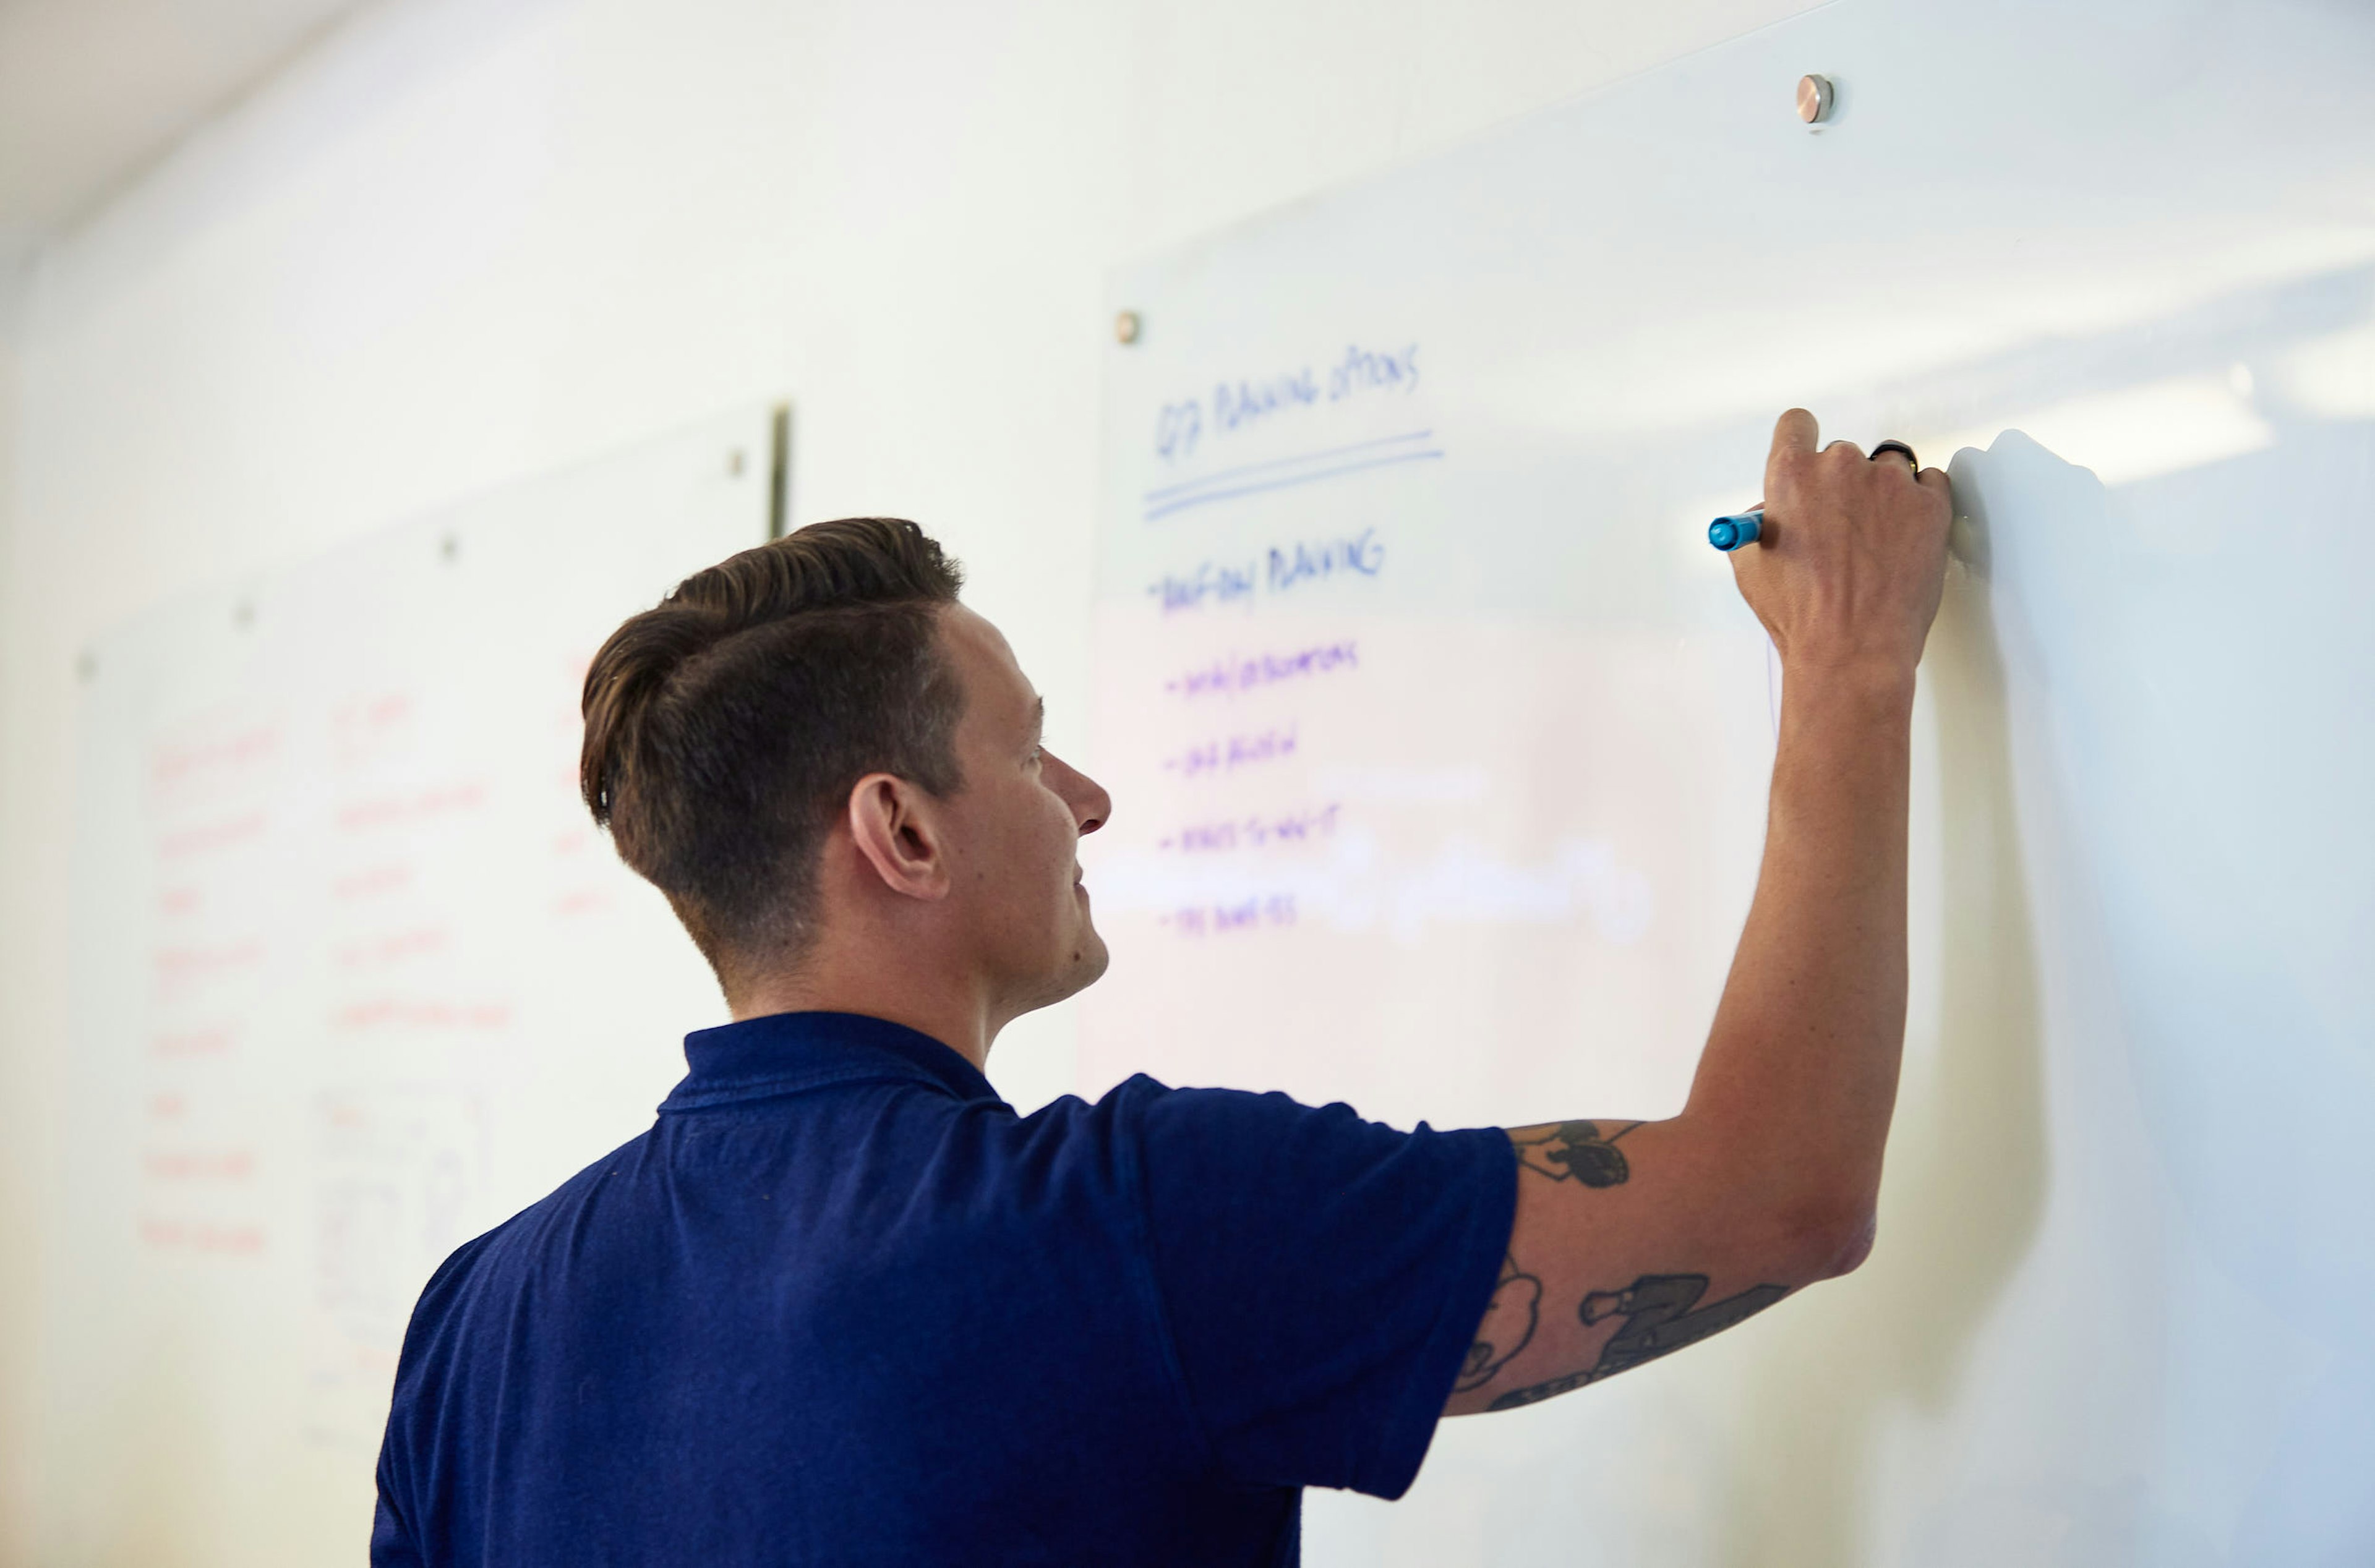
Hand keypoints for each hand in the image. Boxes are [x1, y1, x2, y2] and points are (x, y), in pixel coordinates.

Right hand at [1729, 409, 1951, 680]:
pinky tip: (1904, 535)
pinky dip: (1919, 502)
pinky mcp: (1931, 504)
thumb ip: (1758, 525)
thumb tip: (1772, 512)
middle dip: (1841, 485)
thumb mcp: (1751, 566)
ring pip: (1889, 466)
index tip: (1809, 463)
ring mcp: (1890, 483)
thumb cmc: (1801, 615)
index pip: (1797, 424)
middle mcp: (1840, 467)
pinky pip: (1930, 482)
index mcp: (1791, 475)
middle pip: (1842, 454)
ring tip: (1877, 538)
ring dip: (1882, 492)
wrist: (1852, 649)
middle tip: (1841, 527)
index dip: (1801, 443)